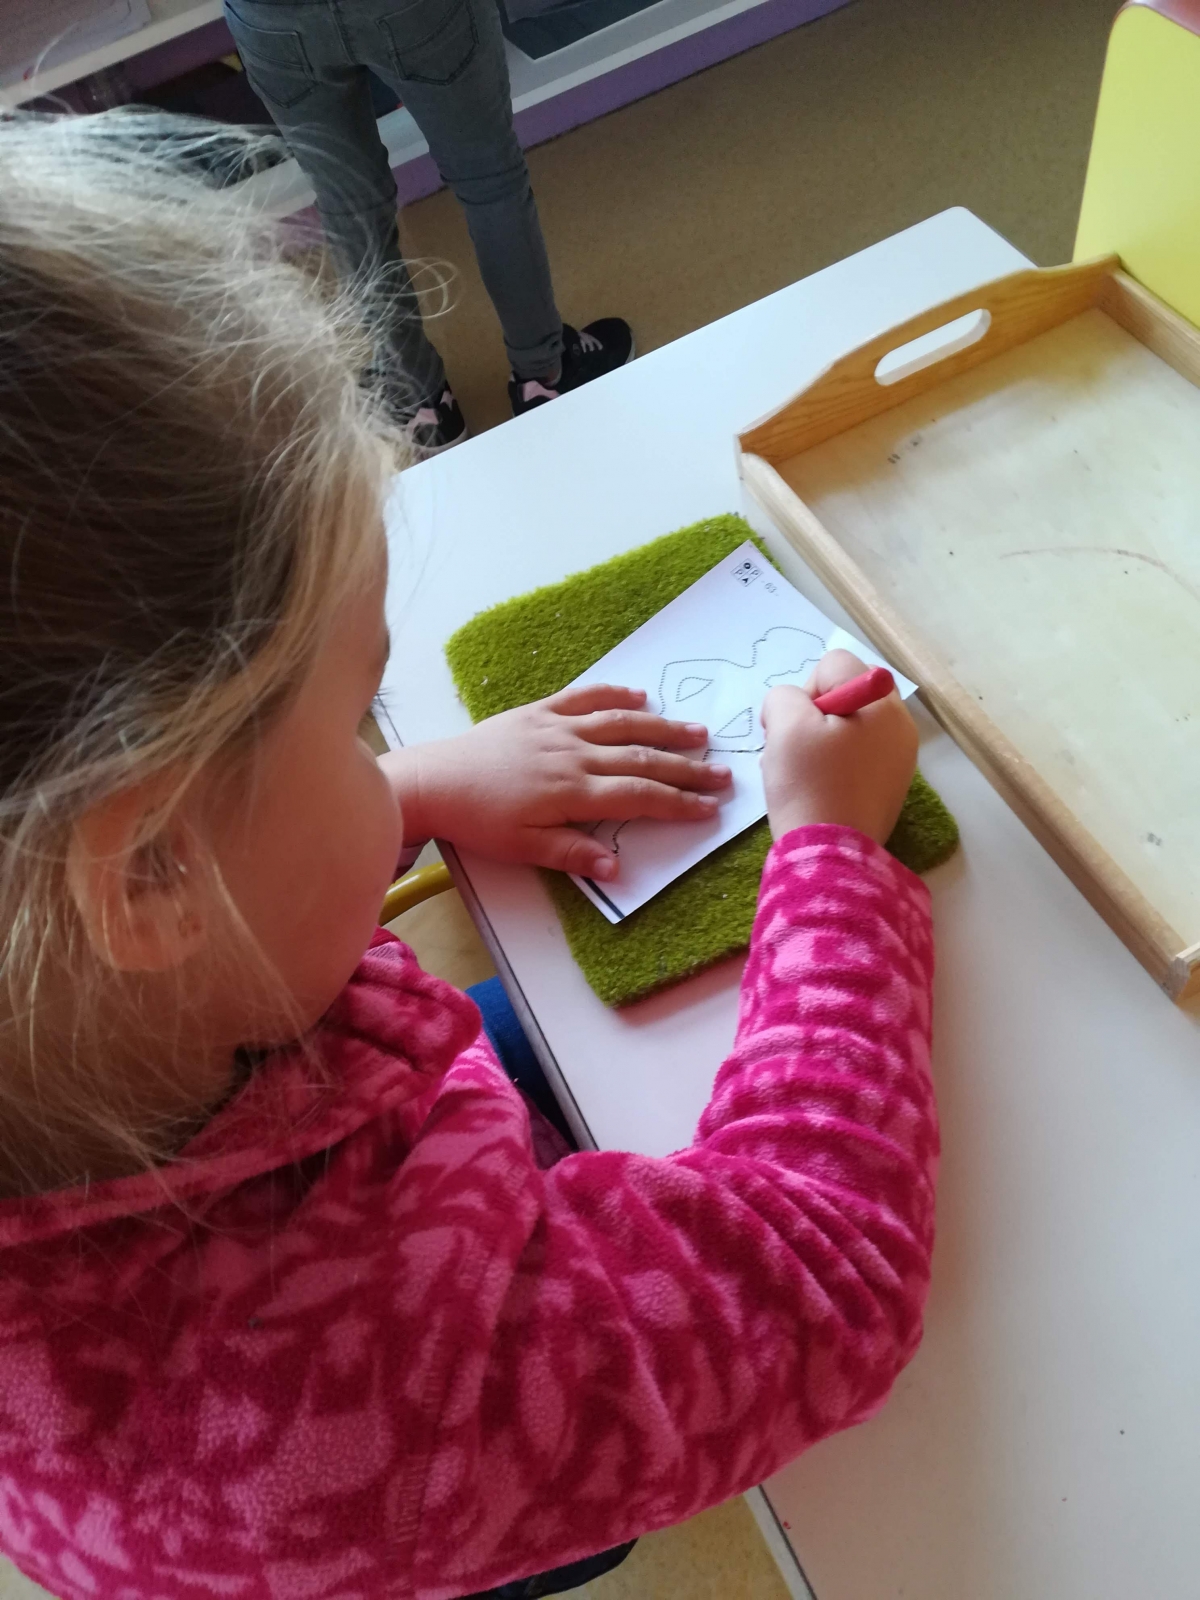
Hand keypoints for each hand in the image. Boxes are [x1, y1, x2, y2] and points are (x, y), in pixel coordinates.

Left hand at [381, 684, 731, 878]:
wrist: (431, 780)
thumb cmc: (476, 820)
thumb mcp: (522, 848)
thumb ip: (571, 854)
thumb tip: (617, 868)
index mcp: (572, 792)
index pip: (639, 797)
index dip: (678, 803)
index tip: (710, 808)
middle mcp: (573, 754)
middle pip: (642, 759)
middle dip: (687, 768)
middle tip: (724, 773)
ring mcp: (557, 728)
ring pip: (622, 725)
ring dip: (664, 729)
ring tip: (698, 734)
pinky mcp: (538, 712)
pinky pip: (584, 698)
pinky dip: (614, 695)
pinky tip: (640, 697)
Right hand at [761, 649, 917, 843]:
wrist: (829, 854)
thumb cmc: (810, 784)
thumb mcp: (785, 724)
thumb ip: (785, 696)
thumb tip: (794, 706)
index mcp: (882, 704)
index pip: (835, 665)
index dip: (806, 690)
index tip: (793, 726)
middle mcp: (900, 726)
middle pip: (846, 695)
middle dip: (813, 714)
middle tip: (794, 748)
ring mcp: (898, 758)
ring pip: (848, 727)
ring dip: (818, 740)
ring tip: (801, 772)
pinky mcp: (888, 786)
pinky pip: (855, 757)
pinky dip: (832, 765)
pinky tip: (816, 788)